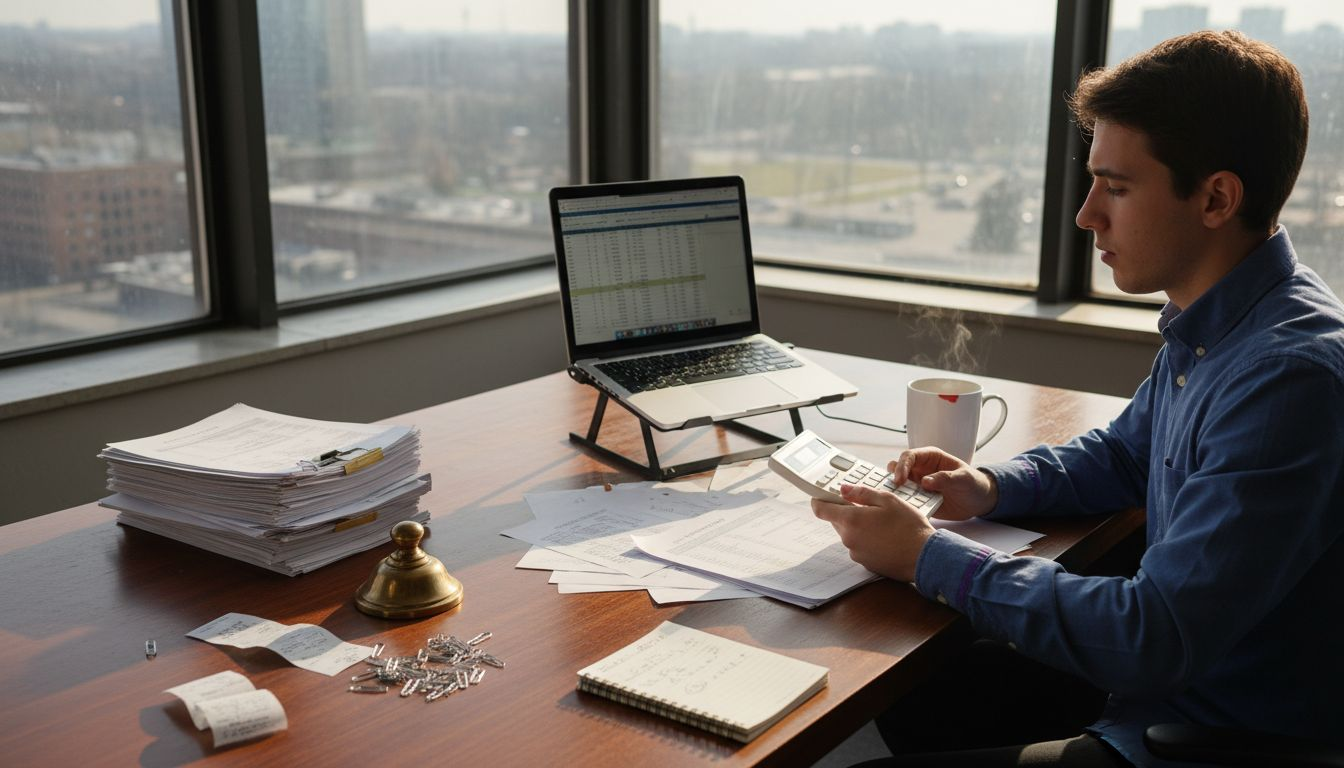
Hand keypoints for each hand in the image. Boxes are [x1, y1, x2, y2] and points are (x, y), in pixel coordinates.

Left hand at [812, 484, 933, 582]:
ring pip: (850, 534)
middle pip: (837, 521)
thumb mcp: (887, 500)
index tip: (823, 495)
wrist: (923, 557)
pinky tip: (886, 537)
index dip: (820, 500)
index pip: (821, 510)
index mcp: (850, 520)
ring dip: (859, 526)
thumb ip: (861, 493)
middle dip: (847, 512)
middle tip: (868, 506)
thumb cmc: (909, 526)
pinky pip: (860, 546)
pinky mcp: (865, 563)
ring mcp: (856, 553)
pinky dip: (867, 540)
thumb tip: (843, 489)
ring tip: (883, 523)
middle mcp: (848, 539)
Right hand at [889, 447, 997, 520]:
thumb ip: (946, 478)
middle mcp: (921, 470)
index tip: (900, 479)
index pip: (909, 456)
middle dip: (892, 478)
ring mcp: (918, 485)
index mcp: (930, 458)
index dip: (901, 466)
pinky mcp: (919, 500)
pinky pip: (906, 501)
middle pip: (897, 469)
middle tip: (893, 491)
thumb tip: (925, 481)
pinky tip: (900, 511)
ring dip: (894, 492)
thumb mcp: (964, 478)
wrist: (979, 502)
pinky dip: (901, 505)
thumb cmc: (974, 484)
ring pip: (898, 485)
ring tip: (892, 501)